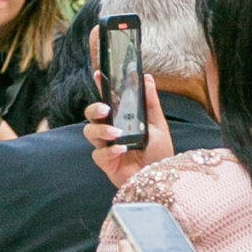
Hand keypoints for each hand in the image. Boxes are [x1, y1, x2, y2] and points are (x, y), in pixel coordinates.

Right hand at [85, 71, 173, 189]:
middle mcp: (110, 132)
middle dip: (94, 109)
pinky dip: (109, 150)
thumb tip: (147, 77)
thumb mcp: (158, 124)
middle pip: (90, 115)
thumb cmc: (160, 152)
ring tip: (116, 133)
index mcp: (121, 120)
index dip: (101, 87)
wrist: (162, 178)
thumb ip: (150, 102)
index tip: (99, 74)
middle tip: (106, 110)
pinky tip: (121, 150)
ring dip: (101, 131)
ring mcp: (106, 147)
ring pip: (89, 133)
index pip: (107, 100)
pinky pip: (98, 154)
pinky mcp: (106, 163)